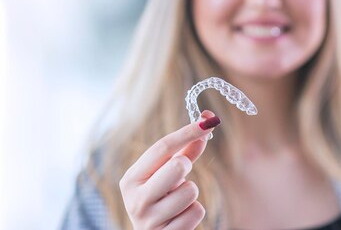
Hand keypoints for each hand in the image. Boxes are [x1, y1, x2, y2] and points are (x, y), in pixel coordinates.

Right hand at [119, 111, 220, 229]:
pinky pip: (196, 212)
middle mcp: (135, 198)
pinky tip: (180, 218)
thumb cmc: (162, 199)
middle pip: (177, 165)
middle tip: (179, 177)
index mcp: (131, 178)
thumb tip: (207, 120)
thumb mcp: (167, 175)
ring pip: (190, 190)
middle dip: (186, 169)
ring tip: (177, 202)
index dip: (187, 132)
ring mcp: (148, 220)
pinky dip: (194, 212)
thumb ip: (185, 150)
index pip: (161, 147)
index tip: (208, 121)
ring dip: (190, 195)